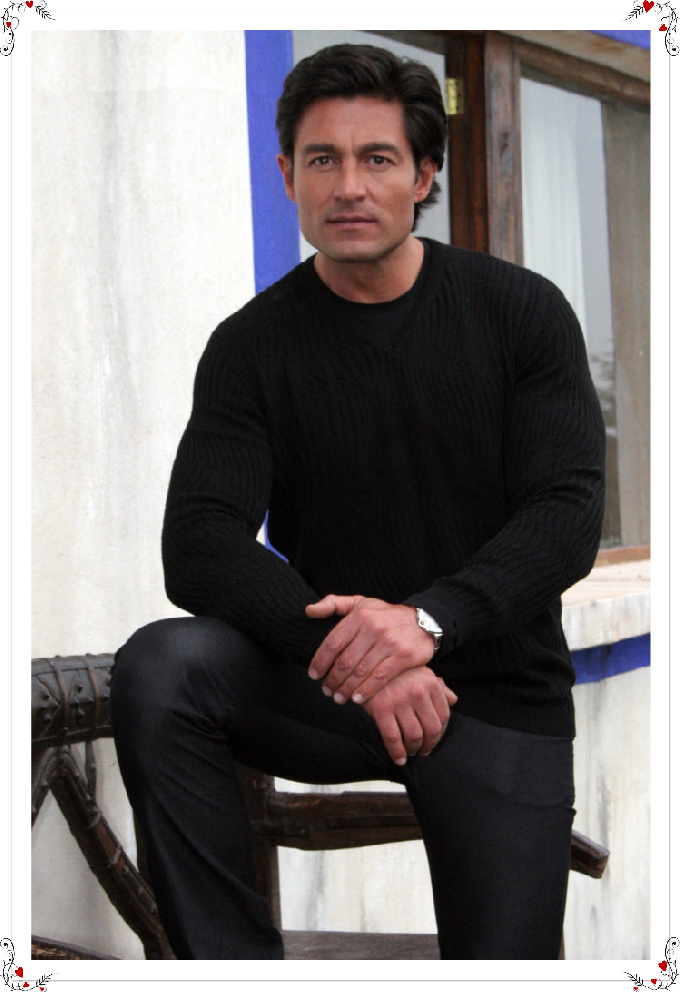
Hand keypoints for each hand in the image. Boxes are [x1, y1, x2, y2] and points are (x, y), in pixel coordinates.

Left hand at [305, 595, 435, 703]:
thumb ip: (333, 604)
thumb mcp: (360, 603)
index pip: (333, 643)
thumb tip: (308, 611)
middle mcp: (373, 628)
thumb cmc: (385, 615)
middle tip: (326, 690)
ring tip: (339, 697)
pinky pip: (379, 678)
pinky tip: (357, 699)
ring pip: (360, 672)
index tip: (313, 674)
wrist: (425, 621)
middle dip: (332, 679)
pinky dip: (366, 691)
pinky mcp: (403, 656)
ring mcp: (389, 643)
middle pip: (345, 661)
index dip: (320, 662)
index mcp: (359, 615)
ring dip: (346, 689)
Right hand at [362, 667, 456, 765]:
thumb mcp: (421, 674)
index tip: (434, 739)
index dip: (441, 732)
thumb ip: (439, 687)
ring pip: (414, 736)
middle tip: (424, 750)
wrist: (368, 667)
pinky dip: (397, 753)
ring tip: (411, 751)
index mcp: (431, 683)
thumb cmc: (397, 673)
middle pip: (432, 729)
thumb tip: (453, 700)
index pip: (444, 715)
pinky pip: (393, 738)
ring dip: (414, 749)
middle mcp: (418, 692)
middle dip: (429, 744)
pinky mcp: (382, 709)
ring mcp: (400, 701)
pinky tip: (399, 758)